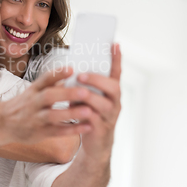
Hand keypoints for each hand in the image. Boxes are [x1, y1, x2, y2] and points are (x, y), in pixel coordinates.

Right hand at [0, 67, 93, 144]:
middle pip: (49, 96)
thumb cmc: (25, 104)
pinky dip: (72, 130)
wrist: (4, 123)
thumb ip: (52, 84)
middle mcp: (33, 102)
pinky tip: (87, 127)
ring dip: (71, 113)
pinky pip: (57, 131)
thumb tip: (73, 72)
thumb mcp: (34, 91)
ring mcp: (36, 118)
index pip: (44, 79)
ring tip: (89, 111)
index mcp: (33, 89)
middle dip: (67, 94)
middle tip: (85, 92)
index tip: (71, 69)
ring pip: (52, 115)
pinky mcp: (40, 132)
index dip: (57, 74)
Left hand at [70, 43, 121, 158]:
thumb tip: (70, 70)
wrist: (96, 143)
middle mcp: (115, 102)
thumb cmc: (88, 114)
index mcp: (111, 92)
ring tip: (76, 91)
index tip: (115, 44)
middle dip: (97, 80)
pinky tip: (74, 110)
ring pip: (104, 104)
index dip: (116, 59)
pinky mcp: (102, 129)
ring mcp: (110, 116)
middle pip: (114, 88)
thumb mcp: (86, 97)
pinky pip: (95, 120)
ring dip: (89, 96)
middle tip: (81, 75)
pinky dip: (84, 114)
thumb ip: (82, 86)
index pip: (116, 73)